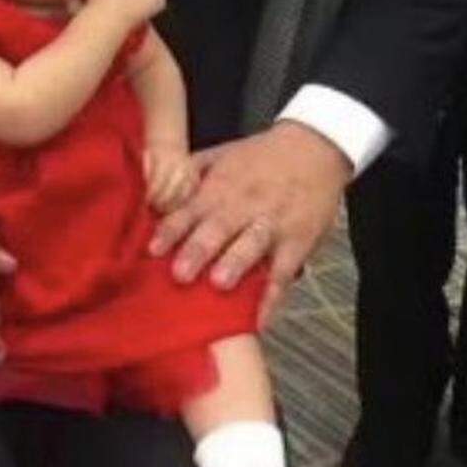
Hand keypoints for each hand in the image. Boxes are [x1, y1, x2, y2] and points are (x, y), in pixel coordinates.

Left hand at [148, 122, 351, 329]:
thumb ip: (187, 175)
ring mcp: (272, 224)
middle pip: (218, 228)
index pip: (190, 209)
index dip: (172, 230)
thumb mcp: (221, 154)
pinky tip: (260, 319)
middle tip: (180, 274)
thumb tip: (151, 196)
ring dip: (236, 263)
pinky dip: (273, 297)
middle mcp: (243, 205)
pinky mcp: (297, 241)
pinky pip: (284, 272)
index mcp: (220, 186)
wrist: (314, 147)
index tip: (154, 250)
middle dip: (199, 250)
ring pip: (252, 245)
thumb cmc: (260, 156)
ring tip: (220, 284)